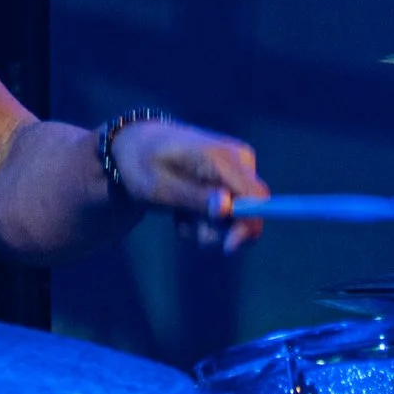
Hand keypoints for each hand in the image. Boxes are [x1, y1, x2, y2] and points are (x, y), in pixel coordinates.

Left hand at [110, 118, 268, 253]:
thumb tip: (227, 209)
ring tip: (179, 217)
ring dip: (207, 227)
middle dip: (219, 230)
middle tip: (185, 230)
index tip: (227, 247)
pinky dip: (205, 219)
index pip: (255, 196)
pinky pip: (231, 212)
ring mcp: (238, 167)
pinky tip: (184, 211)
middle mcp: (238, 158)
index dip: (248, 225)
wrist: (138, 147)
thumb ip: (194, 197)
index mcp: (221, 156)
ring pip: (238, 216)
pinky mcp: (233, 178)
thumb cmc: (143, 165)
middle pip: (252, 209)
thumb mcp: (159, 187)